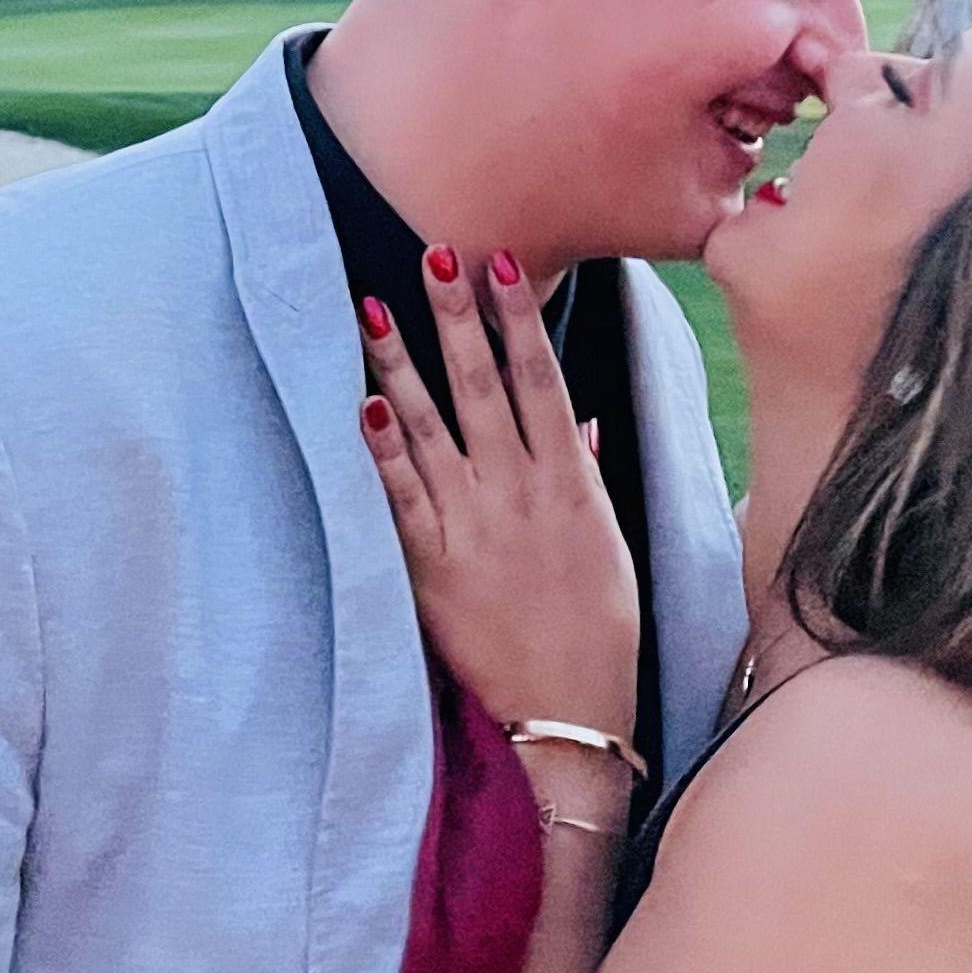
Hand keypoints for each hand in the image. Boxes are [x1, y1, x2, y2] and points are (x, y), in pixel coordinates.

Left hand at [357, 248, 640, 752]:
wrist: (569, 719)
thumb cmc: (598, 633)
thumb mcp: (608, 547)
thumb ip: (586, 477)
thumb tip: (579, 421)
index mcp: (570, 483)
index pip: (542, 378)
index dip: (519, 318)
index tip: (500, 264)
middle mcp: (521, 493)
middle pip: (483, 386)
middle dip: (458, 316)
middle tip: (435, 253)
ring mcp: (475, 528)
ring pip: (432, 428)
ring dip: (401, 363)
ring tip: (373, 307)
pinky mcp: (435, 568)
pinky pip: (402, 497)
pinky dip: (382, 451)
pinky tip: (363, 404)